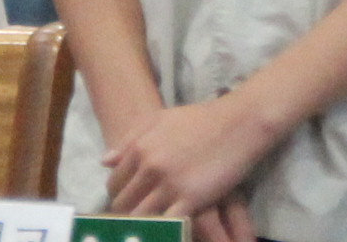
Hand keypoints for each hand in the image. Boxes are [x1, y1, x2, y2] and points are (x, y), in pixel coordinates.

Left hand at [103, 94, 281, 226]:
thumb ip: (131, 139)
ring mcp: (169, 184)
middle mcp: (149, 166)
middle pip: (122, 204)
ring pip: (139, 218)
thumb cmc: (203, 119)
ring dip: (142, 224)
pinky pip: (165, 225)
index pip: (114, 183)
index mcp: (139, 147)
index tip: (131, 200)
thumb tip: (105, 161)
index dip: (119, 195)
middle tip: (141, 214)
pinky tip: (168, 227)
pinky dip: (162, 229)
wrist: (241, 122)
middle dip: (127, 212)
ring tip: (151, 224)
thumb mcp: (162, 119)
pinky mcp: (190, 199)